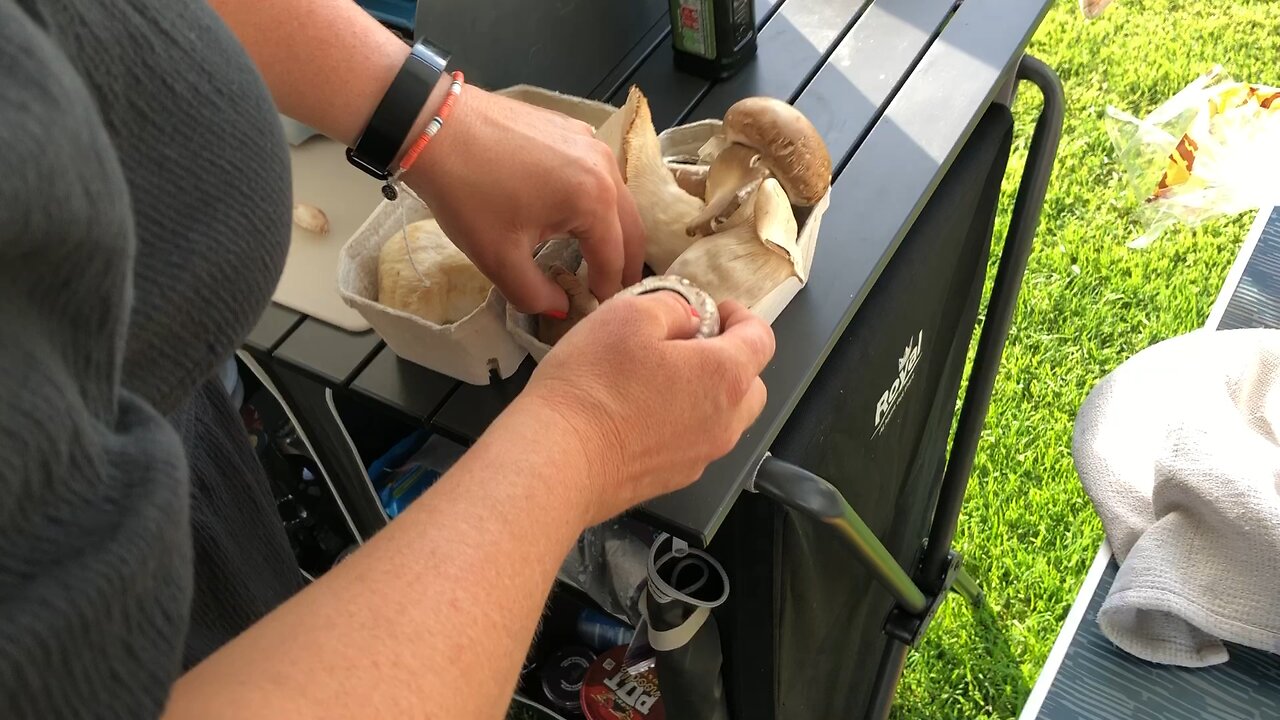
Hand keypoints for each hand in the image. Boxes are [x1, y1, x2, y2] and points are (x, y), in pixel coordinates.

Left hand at [406, 88, 644, 314]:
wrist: (436, 127)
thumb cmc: (468, 194)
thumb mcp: (499, 259)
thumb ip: (536, 295)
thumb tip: (560, 307)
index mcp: (595, 201)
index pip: (614, 259)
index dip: (608, 291)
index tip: (601, 312)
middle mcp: (605, 168)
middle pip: (630, 227)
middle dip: (625, 262)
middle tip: (616, 290)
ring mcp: (590, 142)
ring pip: (617, 197)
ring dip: (614, 230)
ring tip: (600, 255)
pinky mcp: (572, 128)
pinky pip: (598, 173)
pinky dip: (597, 200)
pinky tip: (576, 213)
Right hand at [516, 293, 775, 524]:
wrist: (558, 460)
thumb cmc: (593, 383)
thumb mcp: (629, 314)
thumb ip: (672, 306)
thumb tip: (688, 316)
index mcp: (725, 376)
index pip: (761, 340)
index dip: (743, 317)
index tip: (715, 309)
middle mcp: (726, 422)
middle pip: (751, 385)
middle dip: (731, 359)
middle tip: (690, 344)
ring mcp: (701, 457)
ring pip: (725, 419)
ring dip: (708, 395)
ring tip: (662, 379)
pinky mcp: (673, 480)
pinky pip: (693, 444)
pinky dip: (683, 424)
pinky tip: (641, 414)